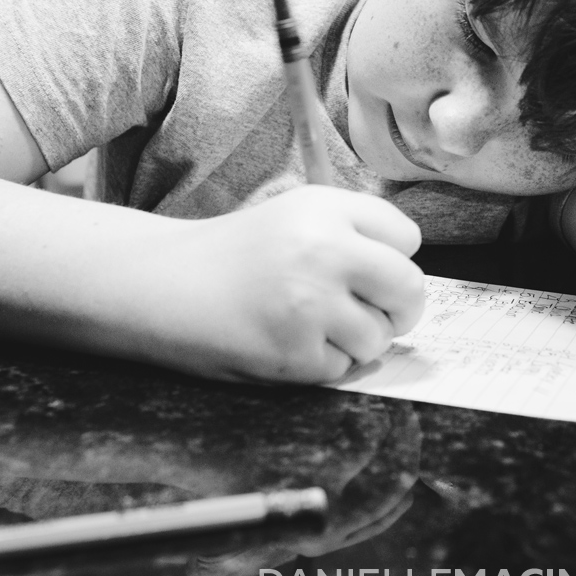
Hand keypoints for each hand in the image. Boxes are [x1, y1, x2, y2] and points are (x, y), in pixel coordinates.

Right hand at [133, 187, 424, 383]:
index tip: (371, 270)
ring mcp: (311, 304)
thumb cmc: (237, 255)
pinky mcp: (295, 352)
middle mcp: (325, 250)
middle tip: (376, 313)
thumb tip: (410, 280)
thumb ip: (355, 232)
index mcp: (327, 207)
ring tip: (313, 325)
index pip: (408, 238)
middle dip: (400, 308)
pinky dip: (322, 364)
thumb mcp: (296, 215)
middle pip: (410, 289)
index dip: (394, 259)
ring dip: (357, 341)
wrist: (165, 286)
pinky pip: (342, 368)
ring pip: (379, 337)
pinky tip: (288, 343)